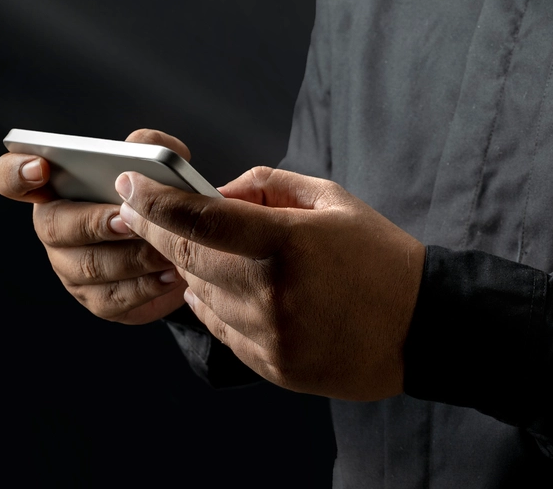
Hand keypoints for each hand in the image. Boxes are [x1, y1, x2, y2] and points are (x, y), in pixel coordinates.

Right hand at [0, 129, 189, 323]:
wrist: (189, 249)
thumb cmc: (161, 200)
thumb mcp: (161, 166)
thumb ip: (152, 146)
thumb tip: (138, 146)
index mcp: (58, 189)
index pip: (12, 179)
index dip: (16, 173)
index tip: (40, 168)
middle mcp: (56, 229)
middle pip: (54, 226)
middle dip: (93, 222)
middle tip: (128, 219)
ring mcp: (72, 268)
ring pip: (88, 266)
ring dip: (130, 257)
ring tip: (166, 248)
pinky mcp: (98, 301)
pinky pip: (113, 298)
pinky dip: (145, 286)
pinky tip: (170, 273)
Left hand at [115, 167, 425, 400]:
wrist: (421, 326)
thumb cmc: (379, 256)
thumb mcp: (332, 201)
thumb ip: (267, 188)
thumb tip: (216, 195)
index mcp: (288, 243)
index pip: (200, 220)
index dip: (157, 201)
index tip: (131, 185)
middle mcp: (270, 293)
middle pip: (186, 260)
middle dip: (157, 233)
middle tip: (139, 213)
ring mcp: (269, 336)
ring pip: (199, 296)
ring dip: (194, 271)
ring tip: (217, 253)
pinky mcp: (272, 366)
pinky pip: (221, 329)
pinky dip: (215, 304)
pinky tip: (235, 288)